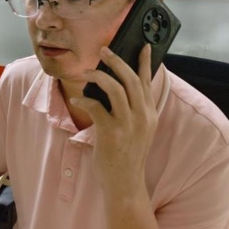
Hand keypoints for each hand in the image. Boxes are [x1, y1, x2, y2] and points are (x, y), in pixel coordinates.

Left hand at [71, 45, 158, 199]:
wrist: (125, 183)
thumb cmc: (127, 155)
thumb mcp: (139, 130)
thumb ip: (134, 110)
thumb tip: (119, 87)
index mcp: (150, 114)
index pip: (148, 82)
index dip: (144, 62)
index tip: (143, 45)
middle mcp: (143, 116)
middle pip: (131, 79)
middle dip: (117, 61)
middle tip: (104, 50)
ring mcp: (128, 124)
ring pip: (116, 89)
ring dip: (100, 76)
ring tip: (87, 72)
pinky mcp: (112, 132)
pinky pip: (96, 106)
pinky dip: (85, 99)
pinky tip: (78, 99)